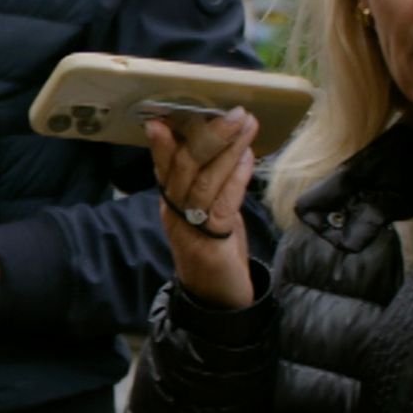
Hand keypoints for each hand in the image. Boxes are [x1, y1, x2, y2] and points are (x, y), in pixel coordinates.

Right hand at [146, 109, 257, 310]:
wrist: (219, 301)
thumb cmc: (216, 249)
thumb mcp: (209, 210)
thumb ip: (211, 181)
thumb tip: (225, 142)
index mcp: (171, 202)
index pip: (164, 165)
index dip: (165, 140)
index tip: (168, 113)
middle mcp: (174, 213)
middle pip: (183, 167)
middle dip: (207, 135)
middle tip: (232, 111)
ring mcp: (190, 229)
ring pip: (203, 182)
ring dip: (227, 150)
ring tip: (246, 126)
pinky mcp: (211, 244)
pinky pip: (222, 204)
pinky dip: (235, 179)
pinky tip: (248, 159)